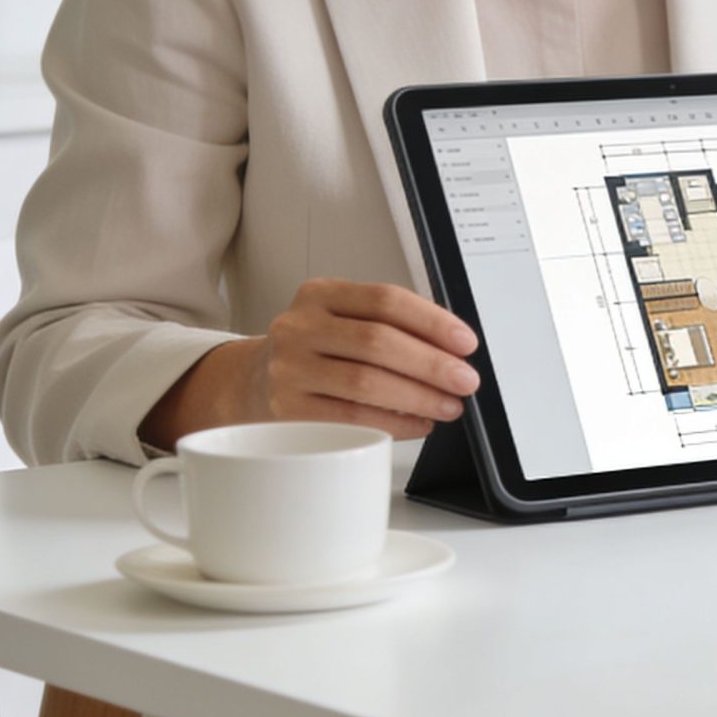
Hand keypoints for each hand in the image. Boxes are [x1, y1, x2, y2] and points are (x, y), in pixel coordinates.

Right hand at [140, 279, 481, 448]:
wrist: (251, 383)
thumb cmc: (315, 351)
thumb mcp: (341, 320)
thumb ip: (390, 326)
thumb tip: (455, 350)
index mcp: (320, 294)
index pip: (385, 300)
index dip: (432, 321)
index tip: (466, 342)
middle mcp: (299, 327)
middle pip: (378, 342)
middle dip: (432, 364)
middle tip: (465, 380)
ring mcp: (289, 369)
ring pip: (366, 383)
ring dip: (419, 397)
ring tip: (449, 405)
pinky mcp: (287, 410)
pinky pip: (351, 417)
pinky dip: (395, 422)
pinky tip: (419, 422)